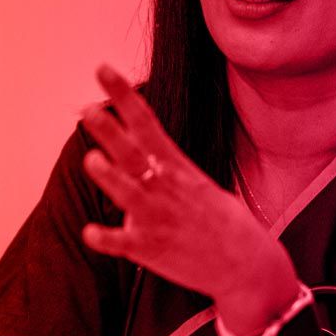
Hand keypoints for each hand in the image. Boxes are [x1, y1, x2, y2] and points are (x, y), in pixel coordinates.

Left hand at [77, 65, 282, 307]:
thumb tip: (131, 145)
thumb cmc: (219, 221)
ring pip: (128, 193)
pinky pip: (123, 243)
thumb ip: (159, 164)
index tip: (102, 70)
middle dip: (111, 131)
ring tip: (92, 160)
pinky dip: (106, 238)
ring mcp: (157, 218)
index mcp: (175, 166)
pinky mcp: (151, 249)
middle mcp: (164, 187)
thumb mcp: (195, 182)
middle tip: (88, 110)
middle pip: (132, 152)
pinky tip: (90, 232)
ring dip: (110, 177)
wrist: (247, 265)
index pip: (145, 121)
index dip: (122, 95)